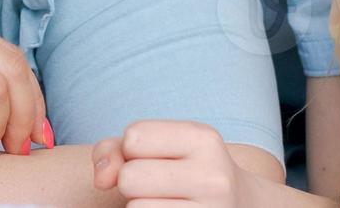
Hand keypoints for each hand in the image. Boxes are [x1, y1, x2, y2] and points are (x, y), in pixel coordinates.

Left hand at [93, 120, 256, 207]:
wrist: (239, 203)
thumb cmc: (182, 169)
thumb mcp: (157, 145)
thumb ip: (114, 150)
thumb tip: (100, 180)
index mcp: (204, 140)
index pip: (132, 138)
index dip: (132, 149)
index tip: (155, 156)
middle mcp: (213, 177)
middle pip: (129, 177)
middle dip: (132, 181)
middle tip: (158, 184)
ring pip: (135, 207)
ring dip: (140, 204)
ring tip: (166, 200)